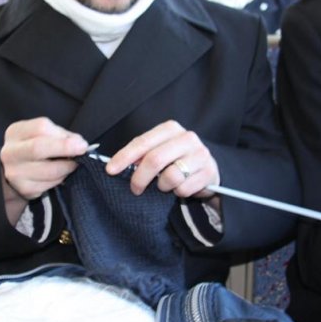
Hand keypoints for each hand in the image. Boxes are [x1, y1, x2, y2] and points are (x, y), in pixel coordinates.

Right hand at [0, 118, 87, 220]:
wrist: (17, 171)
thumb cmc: (35, 147)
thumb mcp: (43, 135)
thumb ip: (60, 135)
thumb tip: (80, 144)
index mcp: (16, 132)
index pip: (40, 128)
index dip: (63, 135)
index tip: (80, 142)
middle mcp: (11, 152)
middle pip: (38, 148)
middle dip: (65, 149)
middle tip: (82, 150)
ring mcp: (15, 173)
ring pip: (49, 170)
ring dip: (67, 167)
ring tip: (73, 164)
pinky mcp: (24, 189)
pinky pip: (50, 184)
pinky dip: (61, 179)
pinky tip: (62, 174)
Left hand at [104, 120, 219, 199]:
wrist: (208, 170)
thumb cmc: (177, 160)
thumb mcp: (159, 151)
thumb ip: (141, 154)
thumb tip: (116, 164)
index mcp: (171, 128)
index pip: (143, 142)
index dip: (124, 156)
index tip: (110, 170)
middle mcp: (187, 138)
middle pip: (155, 160)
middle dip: (140, 178)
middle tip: (135, 189)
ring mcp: (200, 154)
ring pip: (170, 176)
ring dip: (162, 186)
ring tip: (165, 185)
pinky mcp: (209, 172)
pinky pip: (183, 188)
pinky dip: (178, 193)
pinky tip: (181, 187)